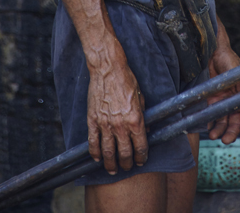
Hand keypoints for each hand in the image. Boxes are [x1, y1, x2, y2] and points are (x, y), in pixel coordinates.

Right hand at [87, 51, 147, 173]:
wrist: (108, 69)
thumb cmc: (127, 80)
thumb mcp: (141, 98)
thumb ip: (144, 116)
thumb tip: (146, 130)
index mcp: (135, 120)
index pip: (140, 146)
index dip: (141, 157)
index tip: (140, 161)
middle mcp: (121, 125)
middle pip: (124, 153)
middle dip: (126, 163)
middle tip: (126, 167)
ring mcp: (105, 124)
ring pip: (108, 152)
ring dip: (110, 164)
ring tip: (112, 169)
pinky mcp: (93, 120)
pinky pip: (93, 142)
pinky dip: (95, 153)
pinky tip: (97, 158)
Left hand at [207, 43, 239, 148]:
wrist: (212, 50)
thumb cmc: (229, 60)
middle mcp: (235, 101)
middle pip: (236, 123)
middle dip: (231, 134)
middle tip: (224, 140)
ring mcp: (223, 100)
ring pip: (223, 121)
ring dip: (220, 130)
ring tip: (213, 136)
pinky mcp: (211, 99)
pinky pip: (211, 114)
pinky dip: (209, 123)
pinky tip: (207, 128)